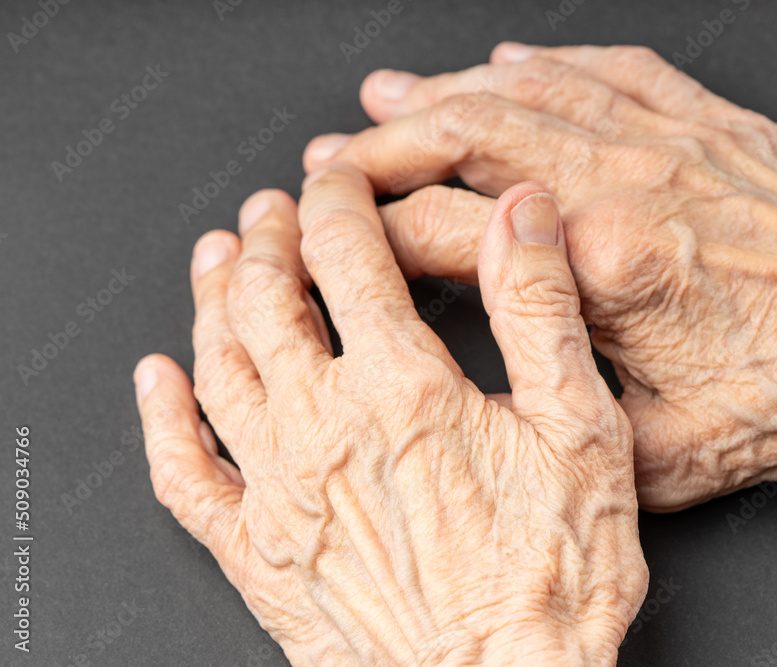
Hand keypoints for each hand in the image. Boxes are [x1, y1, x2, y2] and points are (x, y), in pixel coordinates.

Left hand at [134, 166, 646, 664]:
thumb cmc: (548, 580)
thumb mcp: (579, 431)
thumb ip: (540, 312)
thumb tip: (521, 216)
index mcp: (403, 387)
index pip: (344, 253)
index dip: (336, 198)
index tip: (335, 178)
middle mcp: (325, 426)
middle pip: (264, 297)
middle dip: (264, 236)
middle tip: (270, 209)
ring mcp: (279, 490)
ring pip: (217, 364)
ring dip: (209, 298)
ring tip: (213, 258)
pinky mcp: (258, 552)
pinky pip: (181, 473)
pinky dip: (160, 415)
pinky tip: (157, 380)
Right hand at [303, 43, 776, 510]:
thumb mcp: (674, 453)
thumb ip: (572, 424)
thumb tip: (502, 412)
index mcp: (607, 270)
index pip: (449, 231)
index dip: (372, 234)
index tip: (335, 241)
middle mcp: (627, 187)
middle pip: (469, 139)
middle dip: (382, 145)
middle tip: (330, 155)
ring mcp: (669, 144)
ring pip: (526, 92)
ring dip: (444, 90)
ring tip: (385, 95)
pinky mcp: (709, 124)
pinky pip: (610, 68)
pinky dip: (546, 60)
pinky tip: (509, 59)